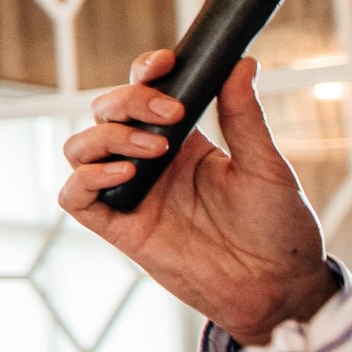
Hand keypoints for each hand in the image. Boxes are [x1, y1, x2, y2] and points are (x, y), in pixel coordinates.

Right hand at [59, 52, 336, 345]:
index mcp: (182, 141)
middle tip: (171, 115)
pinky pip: (74, 195)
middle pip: (103, 112)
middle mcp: (148, 162)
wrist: (275, 286)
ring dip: (107, 138)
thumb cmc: (277, 229)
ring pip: (79, 147)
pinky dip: (89, 178)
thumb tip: (241, 64)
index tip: (164, 64)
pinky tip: (127, 174)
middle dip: (128, 102)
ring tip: (154, 150)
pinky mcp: (116, 227)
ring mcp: (129, 193)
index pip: (142, 93)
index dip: (142, 72)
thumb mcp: (266, 165)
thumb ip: (244, 117)